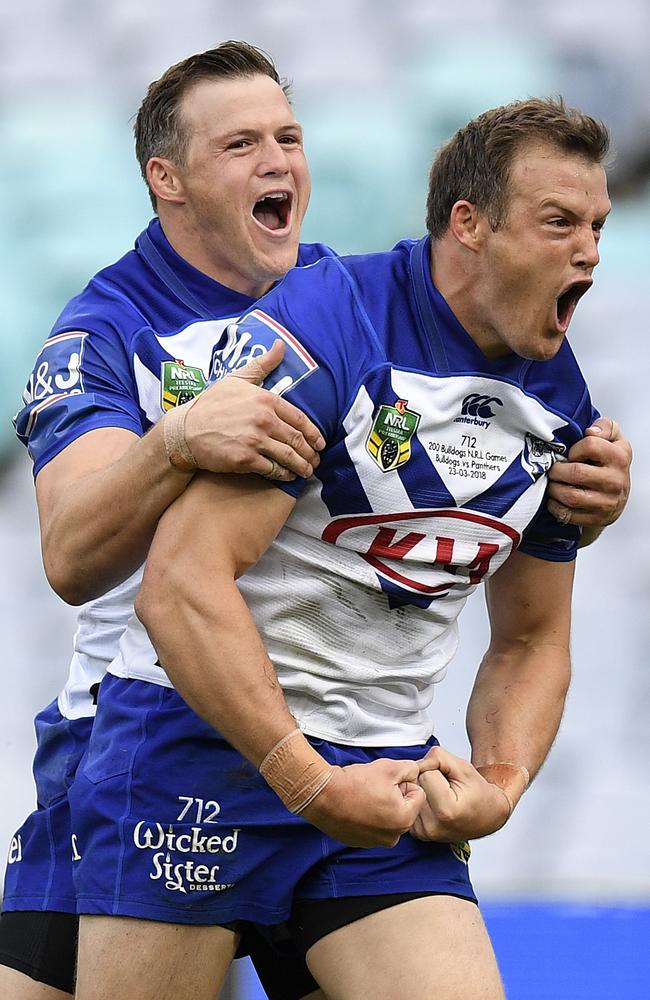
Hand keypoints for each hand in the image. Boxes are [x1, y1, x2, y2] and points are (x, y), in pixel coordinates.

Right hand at [184, 340, 324, 479]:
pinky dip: (284, 475)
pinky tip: (288, 476)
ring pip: (288, 456)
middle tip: (315, 460)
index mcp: (265, 400)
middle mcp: (263, 419)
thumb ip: (262, 364)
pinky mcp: (246, 459)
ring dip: (301, 466)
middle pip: (297, 440)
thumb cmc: (211, 404)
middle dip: (310, 453)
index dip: (313, 434)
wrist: (186, 430)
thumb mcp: (237, 379)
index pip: (299, 419)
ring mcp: (255, 440)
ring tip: (306, 471)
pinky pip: (273, 469)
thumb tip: (281, 344)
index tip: (320, 443)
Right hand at [302, 758, 425, 847]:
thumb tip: (414, 773)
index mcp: (404, 820)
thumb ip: (410, 769)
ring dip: (382, 806)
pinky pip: (372, 827)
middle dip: (395, 796)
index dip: (404, 782)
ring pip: (388, 818)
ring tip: (364, 796)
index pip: (418, 794)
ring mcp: (375, 842)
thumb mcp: (389, 767)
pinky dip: (368, 816)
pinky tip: (356, 806)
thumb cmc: (355, 782)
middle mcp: (392, 837)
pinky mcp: (359, 842)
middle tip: (375, 786)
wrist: (324, 795)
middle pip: (404, 808)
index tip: (387, 780)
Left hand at [410, 747, 510, 842]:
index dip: (438, 771)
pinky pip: (410, 805)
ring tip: (442, 798)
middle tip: (447, 790)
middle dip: (428, 781)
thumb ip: (438, 757)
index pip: (424, 774)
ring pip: (411, 794)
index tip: (451, 781)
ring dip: (423, 791)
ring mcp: (425, 832)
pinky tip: (435, 806)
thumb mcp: (463, 767)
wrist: (487, 815)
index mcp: (446, 811)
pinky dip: (420, 802)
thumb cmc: (477, 792)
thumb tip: (416, 764)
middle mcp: (433, 826)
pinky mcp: (419, 833)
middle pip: (416, 785)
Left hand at [546, 417, 630, 528]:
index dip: (574, 449)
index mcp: (619, 457)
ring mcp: (606, 502)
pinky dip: (555, 506)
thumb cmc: (610, 464)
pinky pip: (567, 514)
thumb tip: (591, 431)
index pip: (590, 445)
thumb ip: (605, 427)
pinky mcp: (596, 518)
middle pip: (576, 473)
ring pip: (570, 496)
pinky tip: (555, 499)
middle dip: (557, 470)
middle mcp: (615, 480)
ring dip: (553, 489)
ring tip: (552, 483)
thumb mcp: (614, 439)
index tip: (571, 454)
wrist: (618, 496)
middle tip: (553, 470)